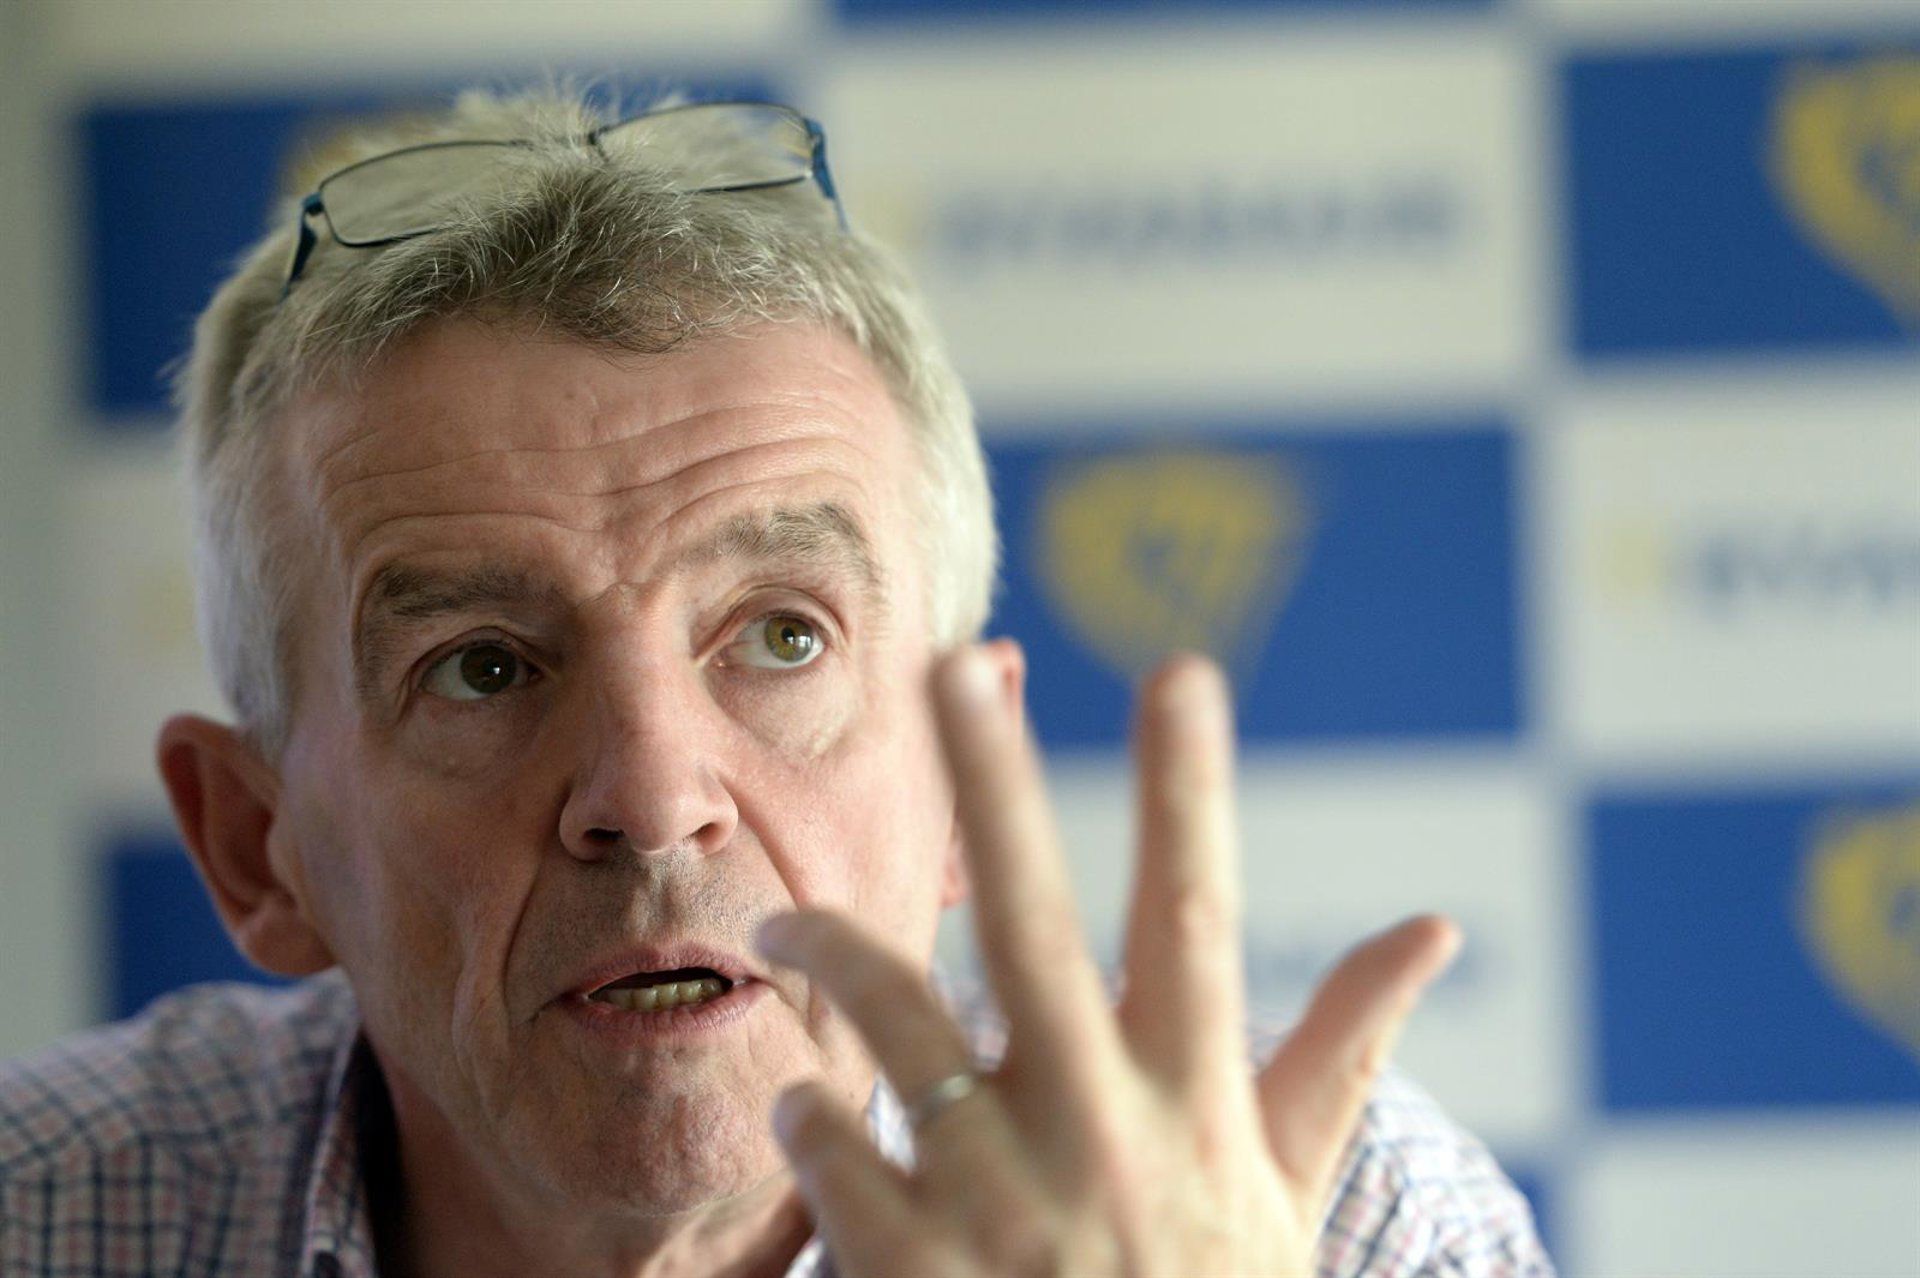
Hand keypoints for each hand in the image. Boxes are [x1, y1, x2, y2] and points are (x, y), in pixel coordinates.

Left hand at [756, 648, 1459, 1276]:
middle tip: (951, 666)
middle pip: (1039, 929)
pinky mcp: (916, 1273)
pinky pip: (836, 1150)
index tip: (1184, 672)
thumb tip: (1434, 928)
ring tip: (790, 922)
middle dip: (993, 789)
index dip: (1190, 794)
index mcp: (1198, 1108)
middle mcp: (1105, 1140)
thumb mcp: (1283, 1195)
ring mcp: (1005, 1207)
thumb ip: (1337, 1056)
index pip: (1202, 922)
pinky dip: (809, 1114)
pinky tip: (801, 1109)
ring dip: (836, 951)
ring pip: (897, 1023)